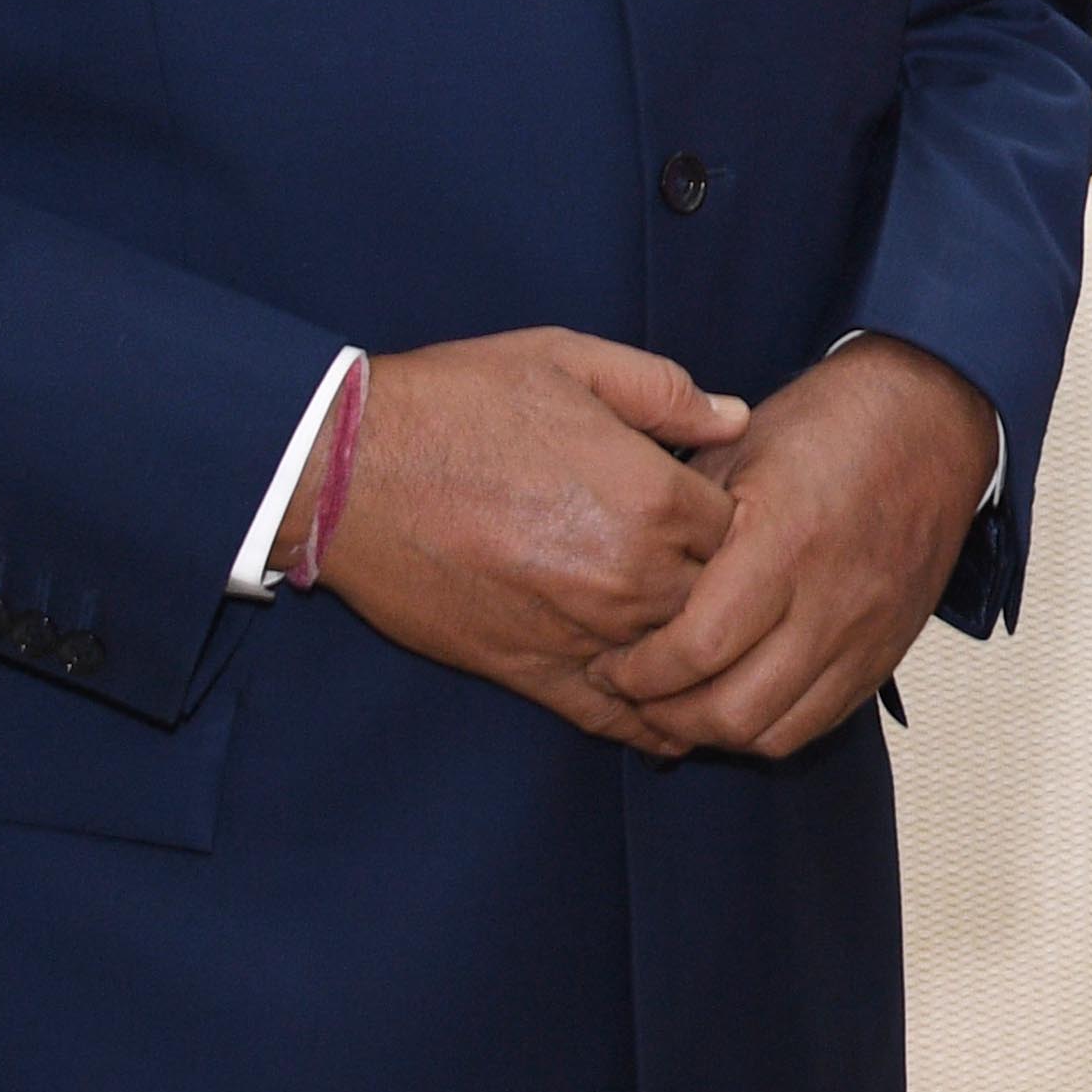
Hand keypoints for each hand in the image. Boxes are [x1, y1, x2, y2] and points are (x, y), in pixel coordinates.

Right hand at [306, 331, 748, 753]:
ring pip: (675, 661)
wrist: (347, 469)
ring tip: (711, 652)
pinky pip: (609, 715)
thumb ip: (664, 392)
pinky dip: (646, 725)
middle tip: (722, 580)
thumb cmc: (457, 403)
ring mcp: (581, 631)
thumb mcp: (569, 361)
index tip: (720, 513)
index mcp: (651, 497)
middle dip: (723, 588)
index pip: (744, 530)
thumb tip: (736, 418)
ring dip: (691, 654)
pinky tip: (671, 729)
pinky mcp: (529, 670)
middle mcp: (629, 574)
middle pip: (720, 600)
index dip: (740, 521)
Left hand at [601, 335, 994, 758]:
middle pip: (735, 709)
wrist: (931, 418)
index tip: (608, 663)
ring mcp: (866, 633)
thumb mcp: (736, 450)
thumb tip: (622, 588)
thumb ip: (681, 524)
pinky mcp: (887, 651)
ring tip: (679, 704)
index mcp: (786, 541)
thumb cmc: (825, 425)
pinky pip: (820, 722)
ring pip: (777, 732)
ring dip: (715, 732)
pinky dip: (769, 727)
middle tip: (631, 693)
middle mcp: (832, 600)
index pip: (698, 647)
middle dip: (665, 715)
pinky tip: (736, 700)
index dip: (639, 673)